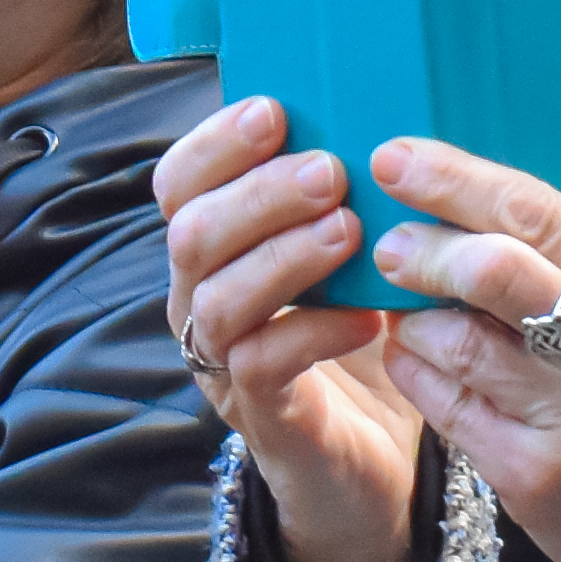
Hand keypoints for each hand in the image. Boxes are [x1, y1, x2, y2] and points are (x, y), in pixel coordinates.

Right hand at [158, 96, 427, 561]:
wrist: (370, 462)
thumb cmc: (358, 339)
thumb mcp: (346, 254)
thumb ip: (341, 192)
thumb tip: (382, 99)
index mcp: (213, 249)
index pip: (178, 182)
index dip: (215, 143)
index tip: (274, 109)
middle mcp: (198, 300)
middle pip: (190, 233)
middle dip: (258, 194)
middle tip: (330, 173)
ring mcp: (222, 361)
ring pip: (217, 298)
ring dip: (284, 256)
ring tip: (350, 232)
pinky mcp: (260, 414)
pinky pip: (263, 363)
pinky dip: (316, 331)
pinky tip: (371, 317)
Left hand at [358, 136, 560, 561]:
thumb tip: (473, 204)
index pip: (536, 210)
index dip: (452, 178)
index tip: (394, 159)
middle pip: (492, 268)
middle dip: (423, 249)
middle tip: (389, 247)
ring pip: (455, 342)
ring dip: (413, 320)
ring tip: (412, 315)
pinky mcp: (536, 475)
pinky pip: (446, 408)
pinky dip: (417, 374)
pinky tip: (417, 360)